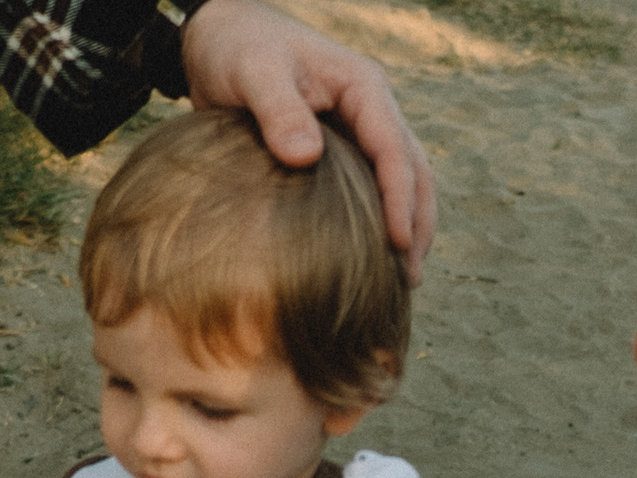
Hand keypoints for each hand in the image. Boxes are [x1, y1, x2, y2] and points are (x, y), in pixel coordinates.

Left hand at [180, 0, 435, 282]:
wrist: (218, 38)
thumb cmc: (237, 49)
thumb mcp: (254, 73)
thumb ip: (279, 111)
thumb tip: (307, 158)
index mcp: (363, 87)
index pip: (395, 149)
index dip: (401, 199)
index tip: (398, 244)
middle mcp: (372, 109)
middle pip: (414, 170)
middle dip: (417, 223)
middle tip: (410, 278)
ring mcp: (359, 130)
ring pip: (402, 181)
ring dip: (407, 227)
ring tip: (402, 279)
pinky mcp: (340, 149)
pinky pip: (371, 187)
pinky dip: (377, 222)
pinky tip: (370, 259)